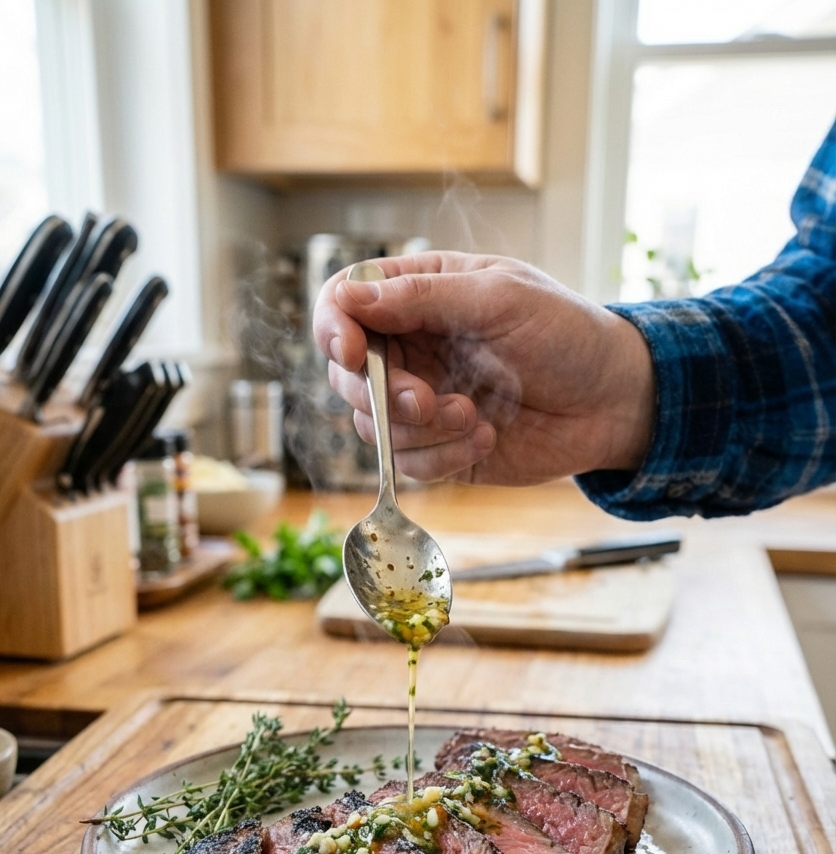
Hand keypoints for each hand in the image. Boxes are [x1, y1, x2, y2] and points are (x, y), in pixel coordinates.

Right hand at [312, 251, 655, 485]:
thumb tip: (351, 298)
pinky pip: (407, 464)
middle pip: (346, 374)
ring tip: (475, 416)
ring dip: (421, 430)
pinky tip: (487, 437)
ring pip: (372, 426)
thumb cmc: (567, 334)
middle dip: (382, 394)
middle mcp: (411, 348)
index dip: (334, 328)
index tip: (355, 353)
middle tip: (427, 401)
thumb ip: (424, 298)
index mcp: (419, 295)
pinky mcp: (439, 448)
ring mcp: (421, 402)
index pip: (344, 303)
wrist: (613, 402)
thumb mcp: (500, 299)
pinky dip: (443, 457)